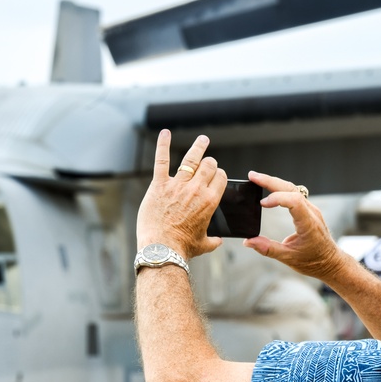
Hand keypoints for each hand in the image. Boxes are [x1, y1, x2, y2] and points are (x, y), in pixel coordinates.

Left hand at [137, 130, 226, 258]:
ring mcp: (177, 185)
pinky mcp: (159, 185)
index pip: (220, 178)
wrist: (162, 248)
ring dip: (199, 147)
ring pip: (191, 159)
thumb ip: (213, 240)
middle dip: (210, 162)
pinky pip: (162, 161)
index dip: (219, 175)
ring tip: (203, 140)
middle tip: (209, 161)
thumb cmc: (183, 247)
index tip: (216, 175)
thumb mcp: (203, 244)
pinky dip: (163, 145)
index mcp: (210, 201)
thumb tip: (218, 241)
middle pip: (208, 166)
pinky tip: (165, 133)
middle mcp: (196, 189)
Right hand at [244, 171, 345, 279]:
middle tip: (252, 176)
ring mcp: (311, 210)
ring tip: (257, 179)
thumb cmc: (313, 262)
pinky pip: (294, 194)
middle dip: (271, 181)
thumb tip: (248, 242)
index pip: (294, 201)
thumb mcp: (289, 258)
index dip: (277, 198)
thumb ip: (268, 249)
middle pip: (291, 189)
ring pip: (293, 188)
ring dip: (274, 182)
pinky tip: (269, 188)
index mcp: (308, 224)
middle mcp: (311, 213)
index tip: (262, 204)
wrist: (330, 262)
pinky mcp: (308, 210)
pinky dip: (280, 189)